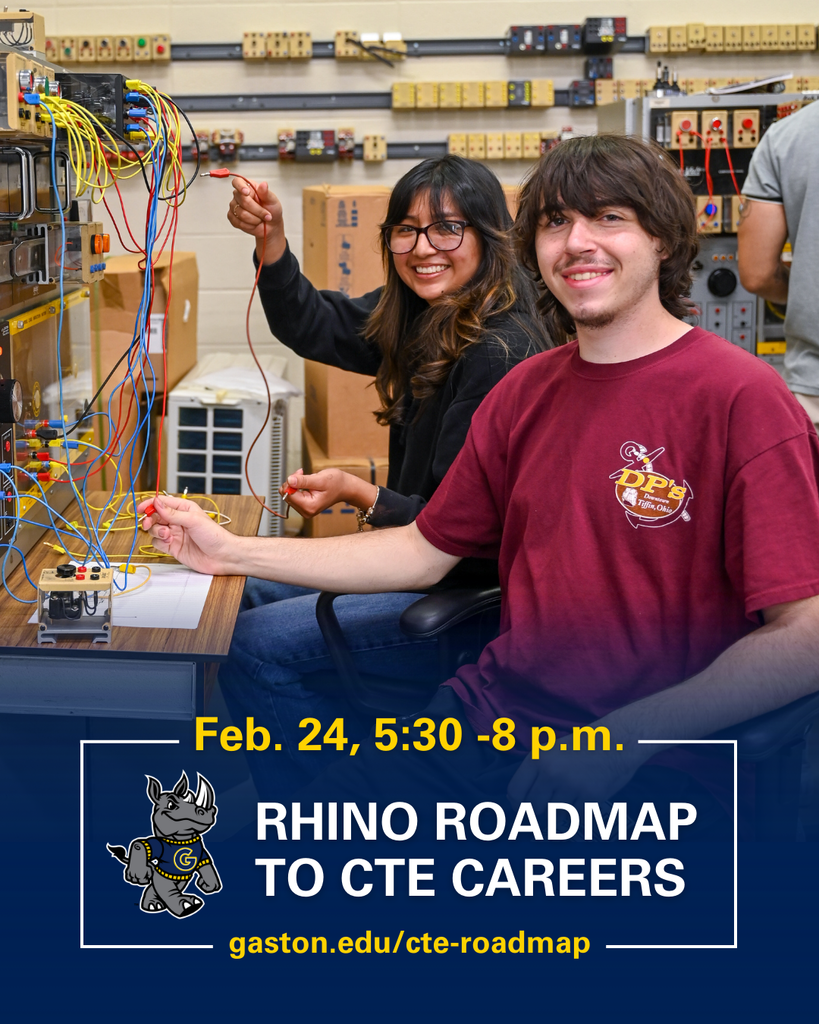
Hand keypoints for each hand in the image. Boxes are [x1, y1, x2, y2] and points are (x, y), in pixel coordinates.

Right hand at [138, 494, 240, 574]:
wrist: (222, 556)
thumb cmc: (214, 535)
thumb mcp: (193, 520)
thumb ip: (173, 513)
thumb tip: (157, 503)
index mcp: (183, 509)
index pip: (162, 503)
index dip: (149, 504)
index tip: (140, 508)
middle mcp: (177, 521)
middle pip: (155, 517)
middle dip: (150, 519)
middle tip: (148, 524)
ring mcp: (175, 534)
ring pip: (155, 530)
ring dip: (156, 531)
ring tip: (167, 535)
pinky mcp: (173, 547)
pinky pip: (158, 542)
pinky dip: (159, 542)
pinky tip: (169, 543)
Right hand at [227, 178, 285, 264]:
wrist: (271, 228)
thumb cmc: (273, 212)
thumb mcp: (274, 202)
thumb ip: (267, 194)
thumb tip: (263, 185)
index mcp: (249, 187)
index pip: (237, 181)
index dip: (240, 187)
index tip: (248, 194)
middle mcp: (239, 195)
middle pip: (240, 200)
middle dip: (256, 210)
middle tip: (267, 216)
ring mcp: (234, 207)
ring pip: (239, 213)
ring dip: (253, 220)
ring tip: (262, 222)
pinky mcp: (232, 219)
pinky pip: (236, 222)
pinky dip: (247, 226)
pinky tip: (255, 226)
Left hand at [279, 469, 375, 518]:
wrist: (345, 488)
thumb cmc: (336, 483)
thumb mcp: (320, 479)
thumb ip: (304, 481)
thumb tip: (289, 480)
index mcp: (309, 506)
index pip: (289, 494)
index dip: (291, 482)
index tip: (300, 473)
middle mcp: (306, 511)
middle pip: (286, 495)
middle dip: (292, 482)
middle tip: (302, 473)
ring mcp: (305, 511)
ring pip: (288, 495)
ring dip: (294, 484)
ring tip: (306, 478)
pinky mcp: (304, 507)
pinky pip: (293, 496)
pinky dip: (296, 487)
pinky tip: (306, 483)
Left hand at [508, 744, 642, 814]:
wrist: (617, 741)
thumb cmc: (584, 744)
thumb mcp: (553, 749)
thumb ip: (537, 771)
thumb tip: (519, 799)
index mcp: (538, 758)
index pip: (515, 791)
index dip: (517, 803)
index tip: (523, 807)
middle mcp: (550, 773)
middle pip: (533, 807)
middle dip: (540, 808)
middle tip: (550, 802)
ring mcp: (569, 786)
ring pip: (554, 813)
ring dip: (560, 809)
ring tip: (571, 793)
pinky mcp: (588, 797)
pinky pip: (574, 816)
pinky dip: (577, 811)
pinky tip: (583, 797)